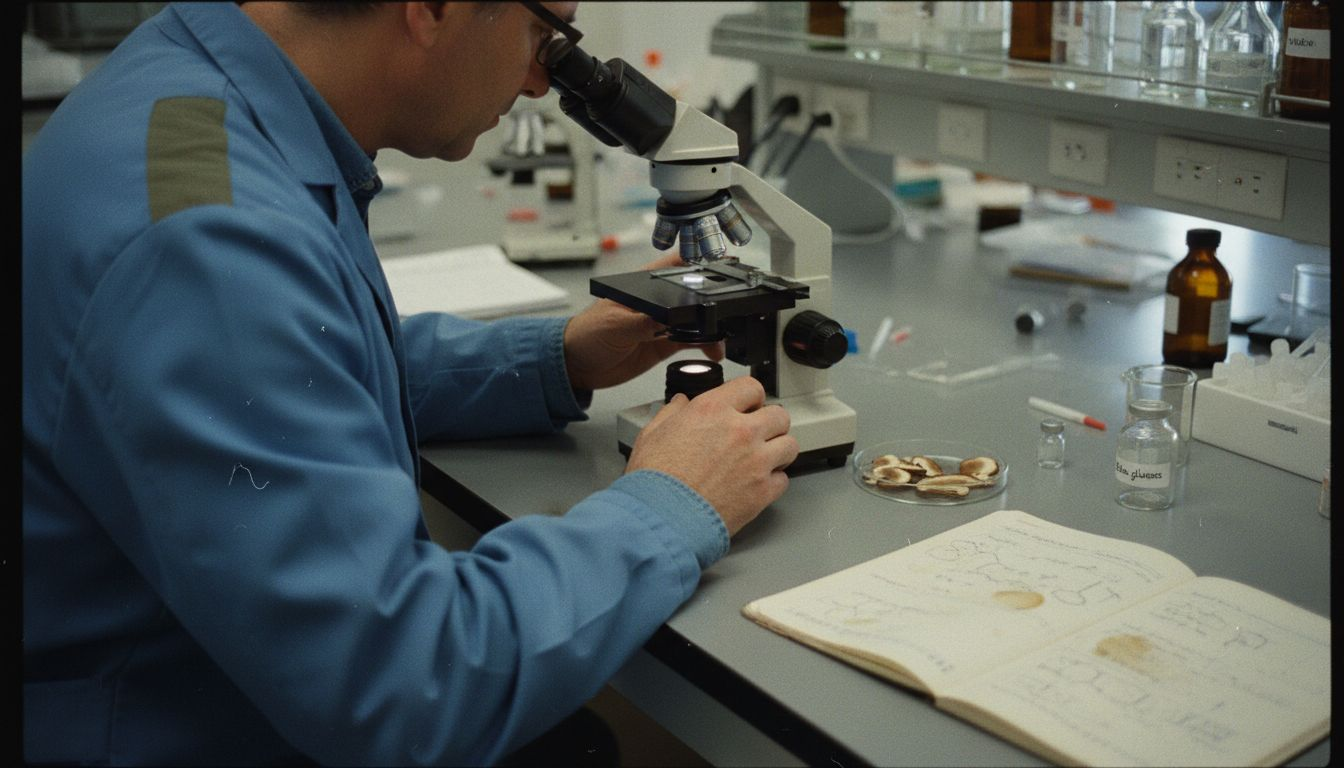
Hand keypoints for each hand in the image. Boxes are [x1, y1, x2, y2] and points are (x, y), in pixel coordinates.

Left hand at [563, 254, 723, 391]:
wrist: (578, 367)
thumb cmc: (587, 335)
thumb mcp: (614, 325)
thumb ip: (643, 321)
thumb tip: (670, 319)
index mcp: (644, 285)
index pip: (675, 266)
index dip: (699, 264)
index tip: (721, 270)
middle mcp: (658, 301)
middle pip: (693, 294)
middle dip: (712, 301)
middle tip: (725, 313)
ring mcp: (664, 322)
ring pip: (698, 320)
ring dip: (712, 329)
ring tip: (719, 339)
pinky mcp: (666, 343)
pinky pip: (693, 342)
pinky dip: (707, 346)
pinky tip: (713, 351)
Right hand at [625, 376, 797, 535]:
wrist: (661, 518)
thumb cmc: (654, 481)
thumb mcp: (651, 435)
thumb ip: (670, 413)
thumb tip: (679, 404)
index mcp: (713, 410)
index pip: (752, 387)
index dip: (751, 398)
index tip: (749, 407)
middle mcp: (740, 431)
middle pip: (778, 415)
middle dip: (769, 423)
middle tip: (758, 434)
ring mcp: (756, 461)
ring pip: (790, 445)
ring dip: (778, 450)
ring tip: (764, 458)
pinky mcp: (763, 491)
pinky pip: (783, 480)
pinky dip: (773, 482)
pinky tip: (757, 484)